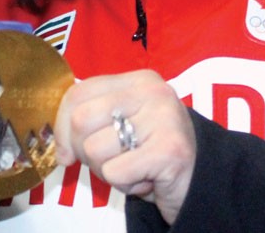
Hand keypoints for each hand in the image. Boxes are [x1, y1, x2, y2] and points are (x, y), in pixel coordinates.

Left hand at [53, 71, 195, 224]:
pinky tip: (147, 179)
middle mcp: (151, 91)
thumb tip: (59, 149)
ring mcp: (163, 118)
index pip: (78, 93)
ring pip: (95, 150)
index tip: (67, 151)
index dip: (62, 127)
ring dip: (109, 171)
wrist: (205, 179)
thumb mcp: (122, 124)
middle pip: (81, 120)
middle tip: (111, 160)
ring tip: (135, 167)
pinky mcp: (169, 150)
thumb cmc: (153, 151)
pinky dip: (126, 184)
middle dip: (85, 151)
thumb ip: (90, 121)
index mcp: (136, 79)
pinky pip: (116, 172)